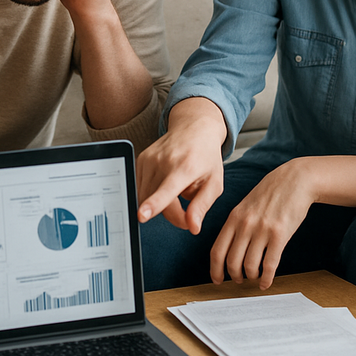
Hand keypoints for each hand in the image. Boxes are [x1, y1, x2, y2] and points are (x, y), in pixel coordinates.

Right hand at [136, 98, 226, 232]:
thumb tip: (192, 227)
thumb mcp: (214, 183)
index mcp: (185, 167)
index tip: (141, 215)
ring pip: (146, 198)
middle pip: (158, 202)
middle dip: (173, 215)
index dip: (153, 205)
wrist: (195, 128)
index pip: (166, 190)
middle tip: (188, 214)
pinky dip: (152, 193)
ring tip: (178, 192)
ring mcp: (150, 159)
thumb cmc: (206, 157)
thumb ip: (202, 206)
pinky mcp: (141, 160)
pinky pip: (141, 188)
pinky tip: (166, 183)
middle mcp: (164, 161)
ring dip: (161, 204)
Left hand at [210, 158, 312, 289]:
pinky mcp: (280, 235)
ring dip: (251, 277)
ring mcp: (262, 230)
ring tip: (255, 277)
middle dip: (235, 276)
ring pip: (250, 266)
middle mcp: (245, 224)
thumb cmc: (271, 193)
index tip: (217, 280)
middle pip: (232, 262)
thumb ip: (236, 224)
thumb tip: (228, 249)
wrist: (294, 180)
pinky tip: (267, 282)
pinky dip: (267, 278)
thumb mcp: (246, 205)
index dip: (215, 270)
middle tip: (239, 280)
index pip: (217, 250)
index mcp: (234, 217)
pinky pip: (270, 265)